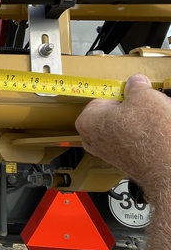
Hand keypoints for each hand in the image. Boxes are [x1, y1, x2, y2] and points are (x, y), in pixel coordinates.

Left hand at [75, 74, 170, 202]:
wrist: (168, 167)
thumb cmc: (151, 136)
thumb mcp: (144, 96)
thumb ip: (136, 85)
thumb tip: (136, 82)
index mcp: (87, 121)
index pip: (102, 98)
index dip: (121, 95)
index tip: (132, 95)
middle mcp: (92, 140)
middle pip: (112, 113)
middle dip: (131, 109)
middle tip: (146, 107)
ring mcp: (107, 153)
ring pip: (124, 127)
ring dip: (140, 122)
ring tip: (154, 122)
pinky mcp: (123, 161)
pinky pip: (132, 140)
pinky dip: (143, 136)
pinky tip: (156, 134)